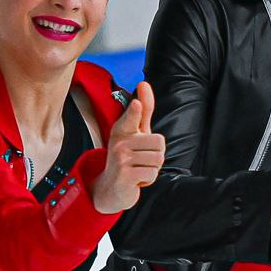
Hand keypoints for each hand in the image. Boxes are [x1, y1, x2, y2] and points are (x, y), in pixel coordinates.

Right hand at [90, 82, 165, 213]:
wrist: (111, 187)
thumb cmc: (128, 155)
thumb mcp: (135, 132)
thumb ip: (143, 110)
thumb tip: (144, 83)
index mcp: (122, 129)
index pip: (131, 117)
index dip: (135, 111)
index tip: (136, 104)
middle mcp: (119, 142)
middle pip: (159, 142)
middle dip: (157, 154)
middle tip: (142, 159)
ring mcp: (120, 159)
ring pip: (158, 159)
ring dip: (153, 167)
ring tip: (139, 168)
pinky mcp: (124, 176)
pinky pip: (152, 173)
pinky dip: (149, 179)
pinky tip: (137, 179)